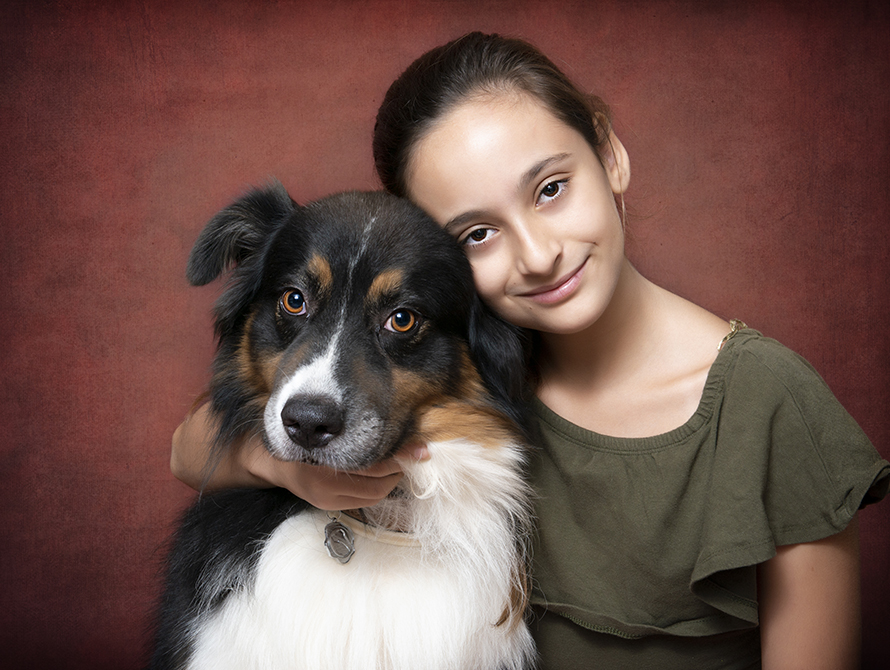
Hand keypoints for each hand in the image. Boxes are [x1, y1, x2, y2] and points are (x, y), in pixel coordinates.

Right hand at [171, 402, 429, 510]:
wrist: (260, 455)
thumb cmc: (288, 428)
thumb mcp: (311, 418)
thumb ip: (338, 418)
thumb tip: (378, 417)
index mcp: (320, 469)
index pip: (372, 467)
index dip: (399, 457)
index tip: (422, 448)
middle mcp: (324, 489)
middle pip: (379, 484)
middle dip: (399, 467)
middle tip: (418, 450)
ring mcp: (326, 500)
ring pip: (376, 494)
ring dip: (392, 477)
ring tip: (403, 458)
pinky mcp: (329, 505)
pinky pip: (366, 500)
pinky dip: (380, 485)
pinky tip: (385, 470)